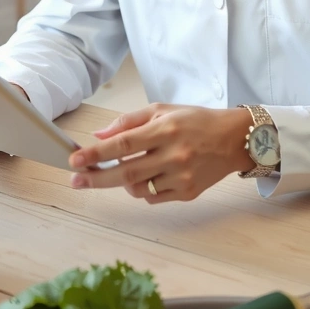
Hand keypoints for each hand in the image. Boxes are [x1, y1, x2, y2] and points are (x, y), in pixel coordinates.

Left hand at [67, 103, 253, 201]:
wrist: (234, 139)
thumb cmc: (196, 121)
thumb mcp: (162, 110)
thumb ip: (129, 122)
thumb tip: (99, 135)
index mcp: (166, 130)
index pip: (123, 144)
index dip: (96, 153)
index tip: (75, 159)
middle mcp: (174, 155)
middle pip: (126, 173)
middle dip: (96, 177)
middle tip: (76, 179)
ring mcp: (182, 177)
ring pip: (138, 188)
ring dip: (123, 182)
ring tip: (128, 169)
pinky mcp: (188, 193)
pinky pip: (153, 198)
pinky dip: (143, 190)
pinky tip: (150, 175)